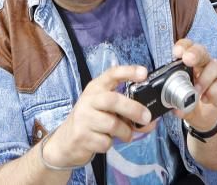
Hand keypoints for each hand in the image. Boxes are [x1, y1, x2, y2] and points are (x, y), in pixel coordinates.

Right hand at [41, 65, 156, 168]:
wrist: (65, 141)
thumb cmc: (91, 121)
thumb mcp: (106, 111)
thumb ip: (127, 113)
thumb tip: (151, 121)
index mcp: (96, 88)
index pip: (111, 74)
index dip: (128, 72)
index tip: (144, 73)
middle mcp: (88, 100)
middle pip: (113, 100)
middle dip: (133, 109)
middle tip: (147, 117)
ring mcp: (83, 118)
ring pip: (112, 124)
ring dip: (125, 132)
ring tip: (126, 135)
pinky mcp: (82, 136)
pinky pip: (105, 142)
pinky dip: (111, 144)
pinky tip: (105, 141)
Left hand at [172, 39, 216, 133]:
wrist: (201, 117)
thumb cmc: (186, 102)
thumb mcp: (176, 101)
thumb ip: (174, 102)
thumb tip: (174, 108)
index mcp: (186, 63)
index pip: (186, 47)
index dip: (183, 46)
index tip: (177, 53)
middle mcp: (201, 65)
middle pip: (201, 50)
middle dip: (195, 53)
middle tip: (188, 60)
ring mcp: (213, 74)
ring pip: (215, 65)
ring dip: (205, 77)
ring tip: (196, 90)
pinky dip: (212, 91)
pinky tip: (205, 99)